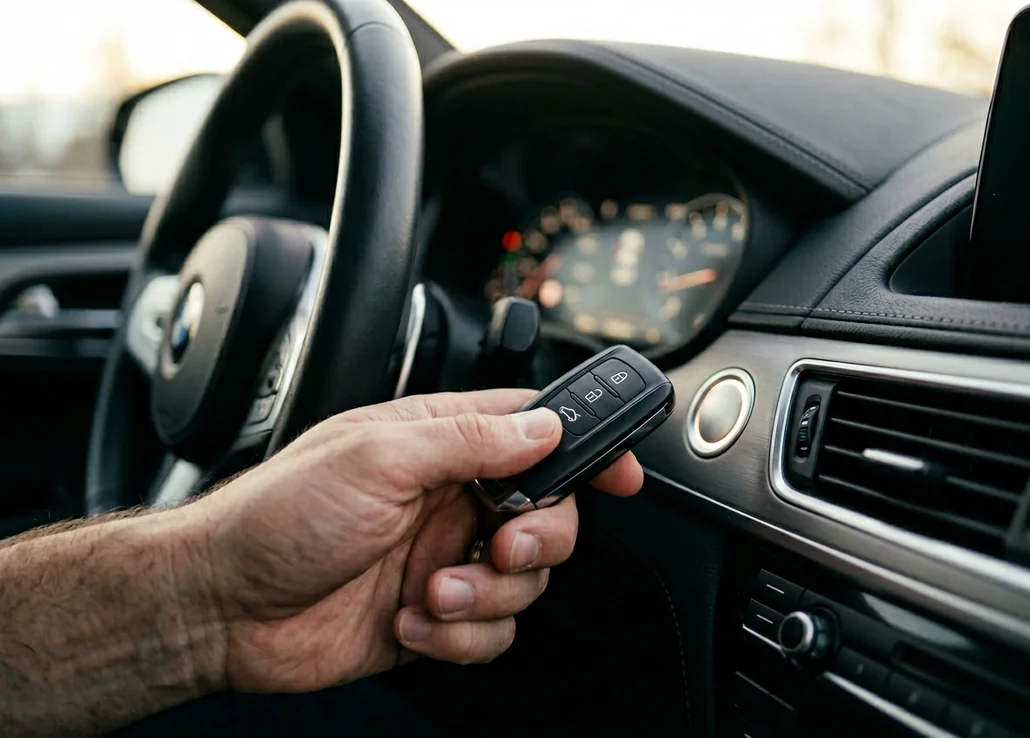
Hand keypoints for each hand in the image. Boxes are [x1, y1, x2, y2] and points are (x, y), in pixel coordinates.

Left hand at [189, 389, 642, 692]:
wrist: (222, 607)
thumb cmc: (277, 515)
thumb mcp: (376, 456)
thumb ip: (469, 439)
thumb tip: (542, 428)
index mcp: (439, 443)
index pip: (535, 432)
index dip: (586, 448)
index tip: (620, 472)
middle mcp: (450, 499)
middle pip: (550, 515)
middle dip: (539, 539)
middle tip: (497, 545)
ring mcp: (445, 558)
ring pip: (526, 581)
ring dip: (484, 594)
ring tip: (427, 591)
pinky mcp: (435, 616)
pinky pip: (492, 632)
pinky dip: (458, 635)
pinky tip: (408, 620)